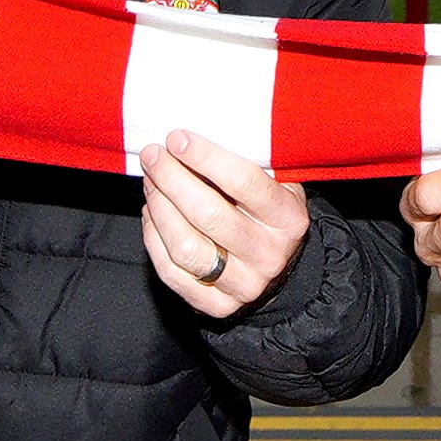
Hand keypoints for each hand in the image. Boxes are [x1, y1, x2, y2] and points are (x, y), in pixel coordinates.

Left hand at [141, 131, 312, 317]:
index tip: (176, 137)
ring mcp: (244, 285)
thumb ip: (248, 161)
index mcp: (289, 219)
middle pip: (208, 214)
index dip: (205, 157)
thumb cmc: (268, 211)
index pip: (244, 182)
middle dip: (172, 179)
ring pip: (186, 247)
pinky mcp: (217, 306)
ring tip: (150, 182)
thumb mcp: (277, 182)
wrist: (278, 266)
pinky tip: (152, 213)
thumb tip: (192, 134)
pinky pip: (173, 273)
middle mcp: (269, 255)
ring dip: (159, 208)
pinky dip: (154, 240)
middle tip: (153, 155)